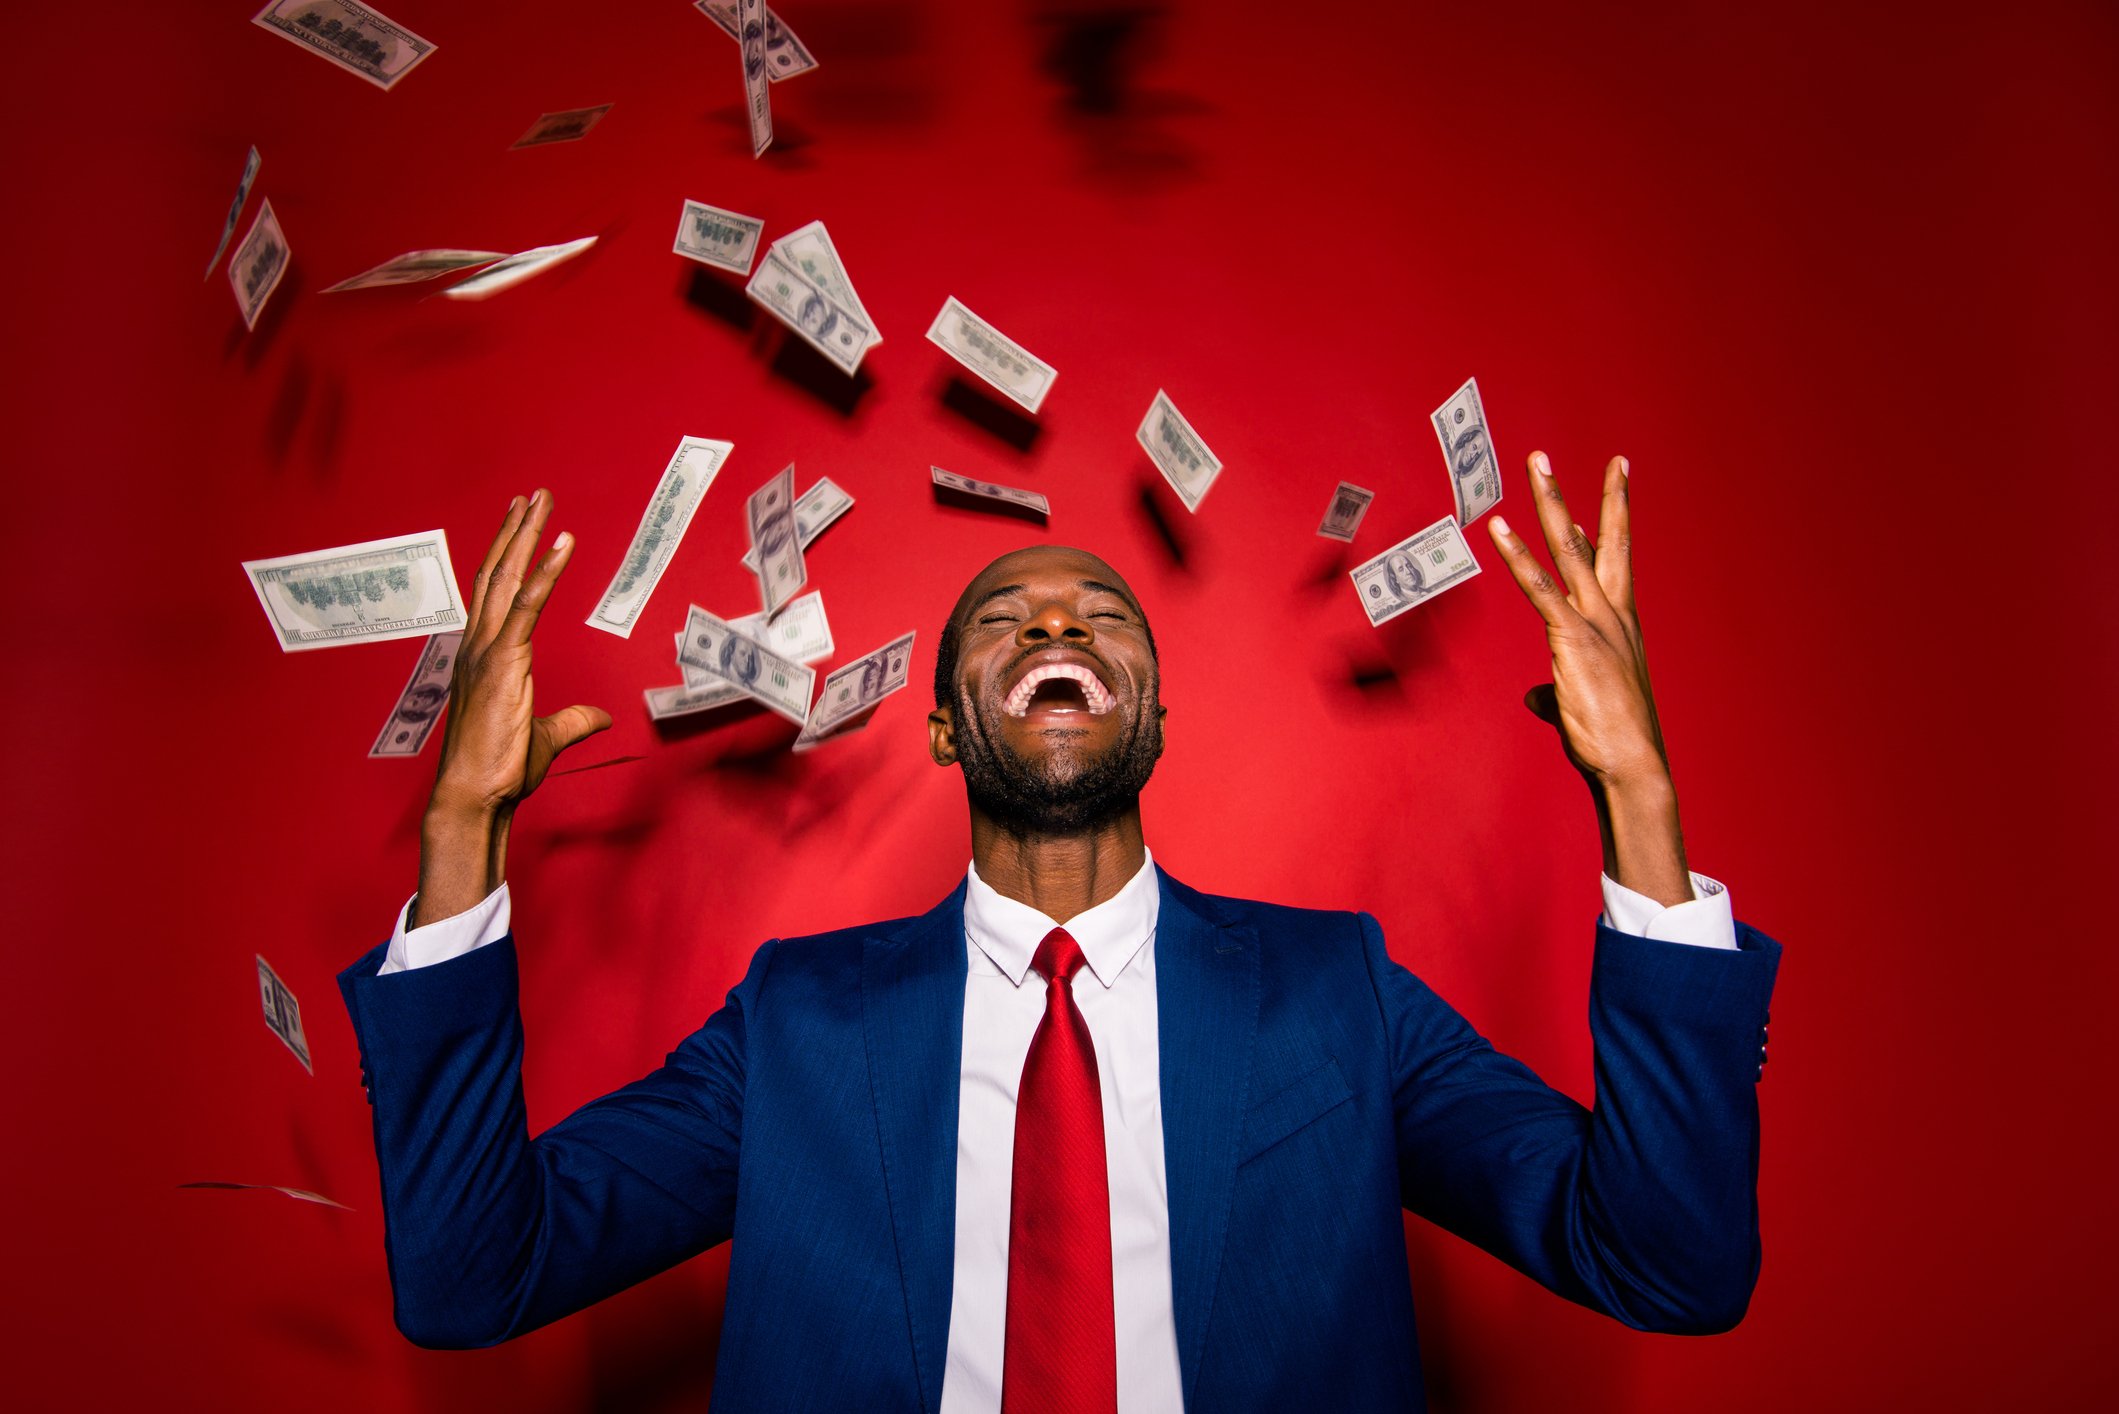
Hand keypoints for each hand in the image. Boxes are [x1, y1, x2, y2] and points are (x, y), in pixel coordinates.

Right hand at [412, 491, 609, 926]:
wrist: (476, 795)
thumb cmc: (500, 770)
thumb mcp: (545, 736)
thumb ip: (573, 720)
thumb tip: (601, 717)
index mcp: (481, 656)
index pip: (494, 593)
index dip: (508, 555)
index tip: (520, 523)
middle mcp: (477, 645)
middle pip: (496, 573)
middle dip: (514, 531)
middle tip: (531, 496)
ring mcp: (485, 650)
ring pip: (505, 578)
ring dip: (524, 535)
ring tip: (539, 501)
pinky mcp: (502, 662)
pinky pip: (525, 606)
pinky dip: (544, 572)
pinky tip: (560, 544)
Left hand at [1487, 452, 1690, 904]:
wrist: (1632, 764)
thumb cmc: (1611, 742)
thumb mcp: (1577, 707)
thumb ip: (1553, 694)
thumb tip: (1536, 697)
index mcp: (1621, 625)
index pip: (1612, 563)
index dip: (1608, 525)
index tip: (1610, 487)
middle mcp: (1614, 614)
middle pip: (1606, 541)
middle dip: (1603, 496)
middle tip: (1607, 457)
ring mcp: (1596, 621)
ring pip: (1570, 548)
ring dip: (1552, 502)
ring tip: (1538, 462)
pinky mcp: (1572, 637)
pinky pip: (1539, 586)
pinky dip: (1517, 556)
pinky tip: (1499, 527)